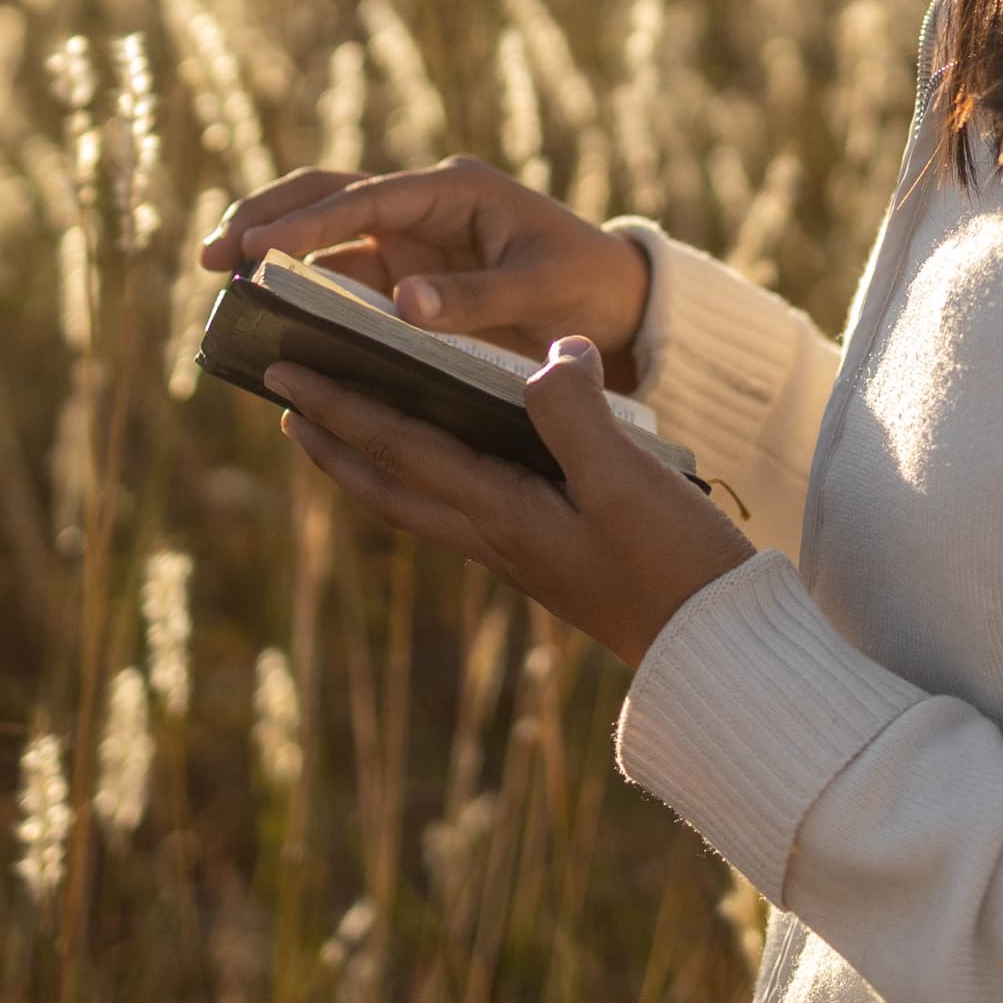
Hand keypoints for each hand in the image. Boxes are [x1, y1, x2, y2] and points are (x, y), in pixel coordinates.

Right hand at [203, 157, 655, 393]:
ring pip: (324, 234)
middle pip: (326, 195)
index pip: (367, 198)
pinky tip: (265, 315)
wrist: (615, 302)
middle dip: (266, 217)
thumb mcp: (543, 290)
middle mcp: (422, 205)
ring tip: (217, 277)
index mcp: (455, 189)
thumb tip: (404, 304)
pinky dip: (302, 290)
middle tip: (210, 254)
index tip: (258, 245)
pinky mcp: (404, 275)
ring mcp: (409, 239)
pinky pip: (341, 277)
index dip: (310, 223)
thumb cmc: (587, 283)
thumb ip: (476, 297)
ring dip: (272, 249)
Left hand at [265, 338, 755, 666]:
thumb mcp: (626, 482)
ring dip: (372, 466)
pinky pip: (466, 508)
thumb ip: (577, 414)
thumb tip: (548, 353)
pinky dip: (432, 480)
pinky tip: (452, 465)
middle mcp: (498, 536)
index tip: (286, 375)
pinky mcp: (553, 556)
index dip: (341, 407)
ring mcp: (523, 551)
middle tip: (286, 405)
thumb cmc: (674, 568)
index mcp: (502, 513)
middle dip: (334, 443)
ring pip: (423, 502)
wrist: (715, 648)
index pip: (402, 448)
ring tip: (342, 436)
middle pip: (392, 485)